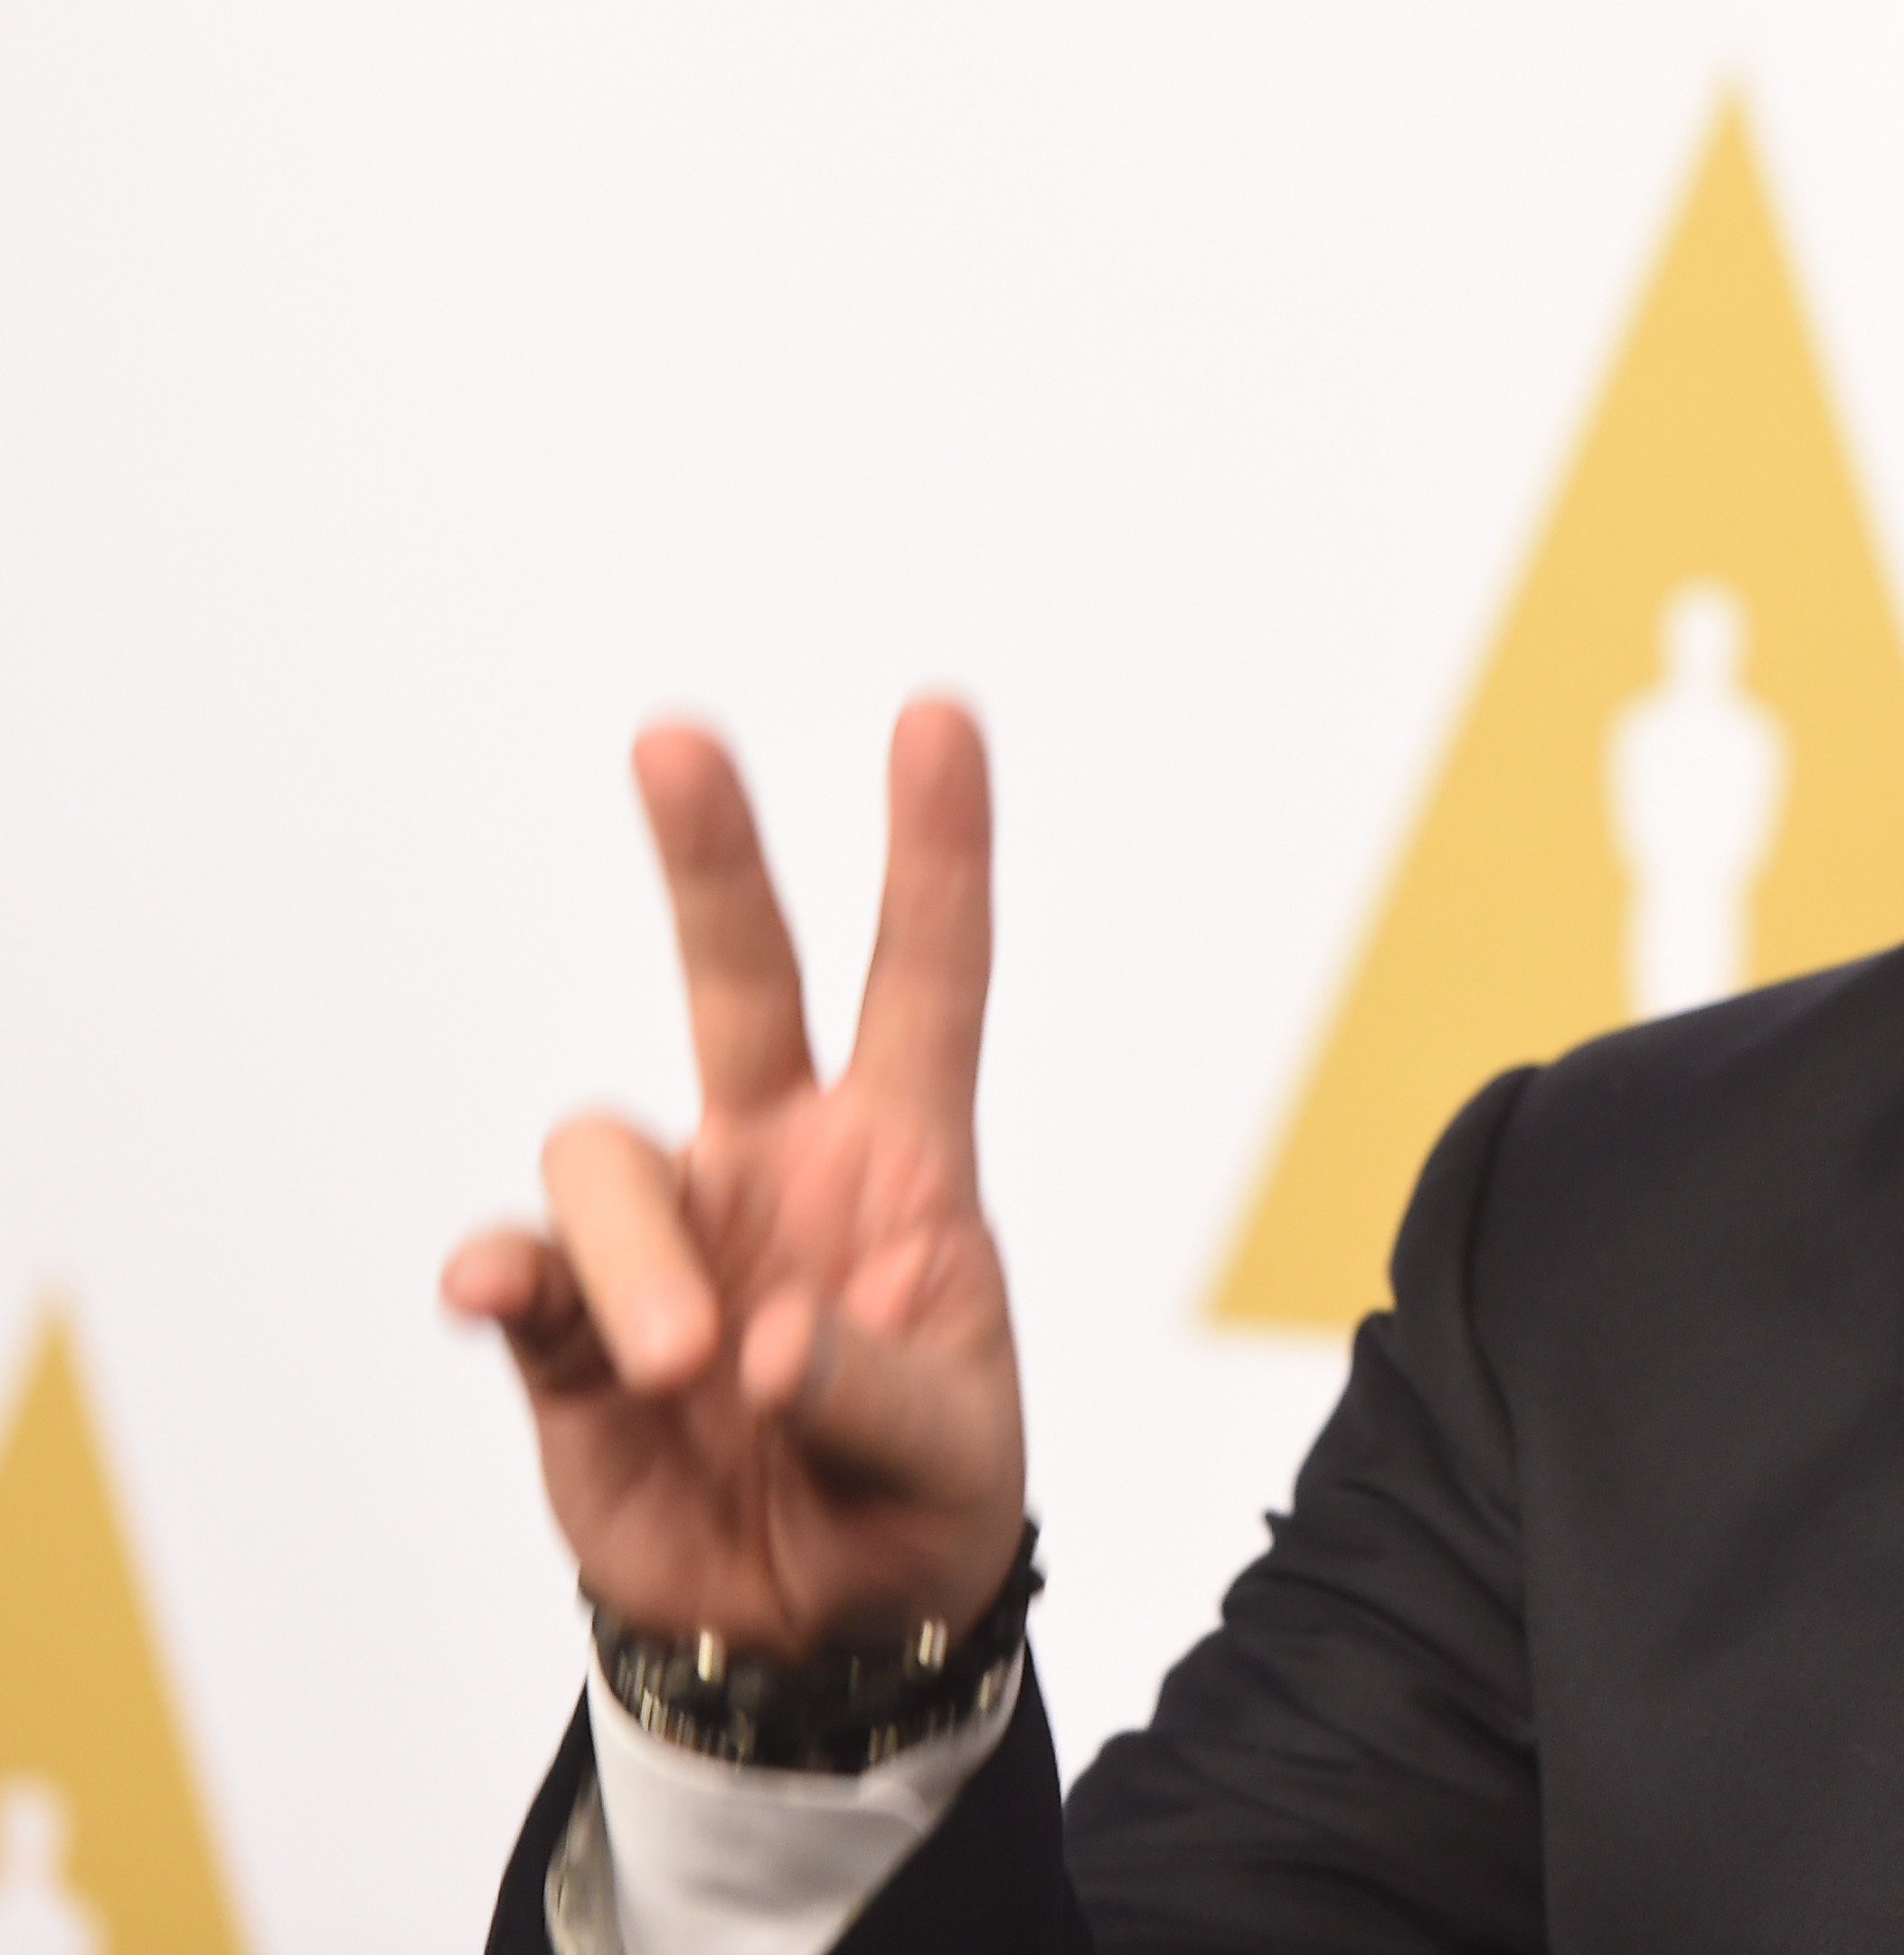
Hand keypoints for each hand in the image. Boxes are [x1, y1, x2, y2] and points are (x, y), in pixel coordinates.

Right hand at [443, 700, 1026, 1655]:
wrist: (814, 1640)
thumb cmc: (913, 1509)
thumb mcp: (951, 1458)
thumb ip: (874, 1388)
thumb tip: (762, 1343)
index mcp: (904, 1162)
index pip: (929, 977)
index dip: (937, 849)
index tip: (940, 716)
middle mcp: (778, 1163)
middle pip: (738, 975)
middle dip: (710, 854)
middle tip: (674, 739)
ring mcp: (668, 1235)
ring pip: (607, 1156)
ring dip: (635, 1251)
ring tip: (691, 1368)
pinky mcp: (568, 1331)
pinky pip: (517, 1270)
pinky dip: (507, 1276)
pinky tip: (500, 1300)